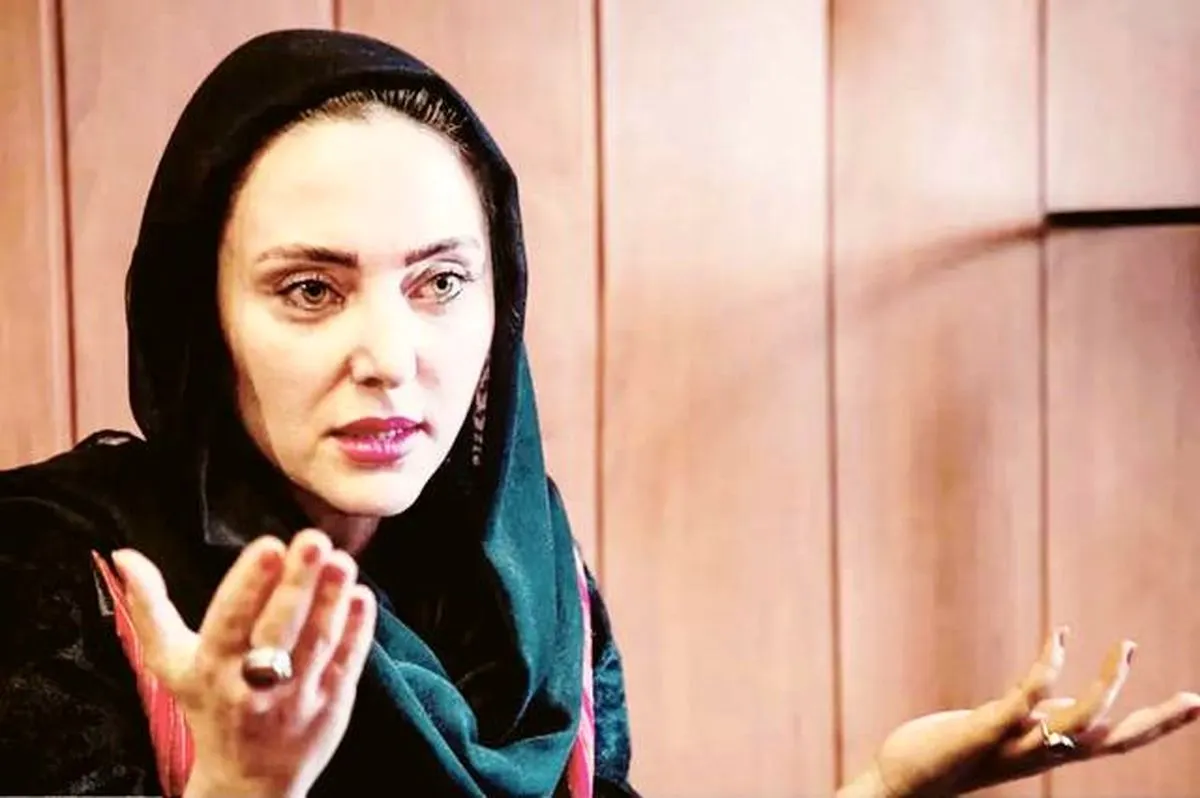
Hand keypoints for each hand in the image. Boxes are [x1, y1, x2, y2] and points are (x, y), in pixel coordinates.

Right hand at [113, 530, 377, 797]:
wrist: (245, 783)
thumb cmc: (207, 707)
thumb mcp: (170, 663)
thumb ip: (149, 608)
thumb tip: (122, 555)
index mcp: (210, 667)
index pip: (229, 621)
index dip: (249, 585)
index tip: (269, 545)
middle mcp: (253, 685)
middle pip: (277, 631)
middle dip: (296, 585)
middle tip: (314, 541)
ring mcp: (297, 696)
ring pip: (317, 644)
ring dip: (331, 600)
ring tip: (343, 561)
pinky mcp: (331, 705)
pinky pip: (346, 664)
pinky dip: (357, 631)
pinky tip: (363, 598)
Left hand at [838, 627, 1199, 797]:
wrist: (902, 781)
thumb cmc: (951, 752)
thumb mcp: (1006, 732)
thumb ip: (1039, 718)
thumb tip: (1071, 701)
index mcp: (1048, 751)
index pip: (1112, 742)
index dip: (1154, 726)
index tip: (1193, 704)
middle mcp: (1040, 752)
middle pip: (1113, 742)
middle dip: (1157, 722)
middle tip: (1197, 699)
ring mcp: (1015, 743)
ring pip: (1079, 721)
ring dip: (1109, 684)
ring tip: (1127, 645)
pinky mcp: (984, 730)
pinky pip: (1025, 699)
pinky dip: (1048, 667)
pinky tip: (1059, 637)